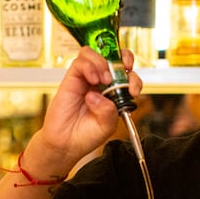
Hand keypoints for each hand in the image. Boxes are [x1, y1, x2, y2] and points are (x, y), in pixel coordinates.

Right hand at [32, 47, 141, 171]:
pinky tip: (92, 81)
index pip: (128, 75)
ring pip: (95, 54)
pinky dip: (89, 67)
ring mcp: (86, 79)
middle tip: (124, 68)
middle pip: (114, 56)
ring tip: (104, 80)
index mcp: (114, 93)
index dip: (134, 78)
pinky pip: (80, 62)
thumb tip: (100, 95)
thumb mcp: (107, 127)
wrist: (66, 144)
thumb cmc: (85, 135)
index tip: (133, 90)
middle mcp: (101, 83)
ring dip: (103, 63)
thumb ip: (110, 112)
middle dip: (123, 57)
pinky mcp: (72, 78)